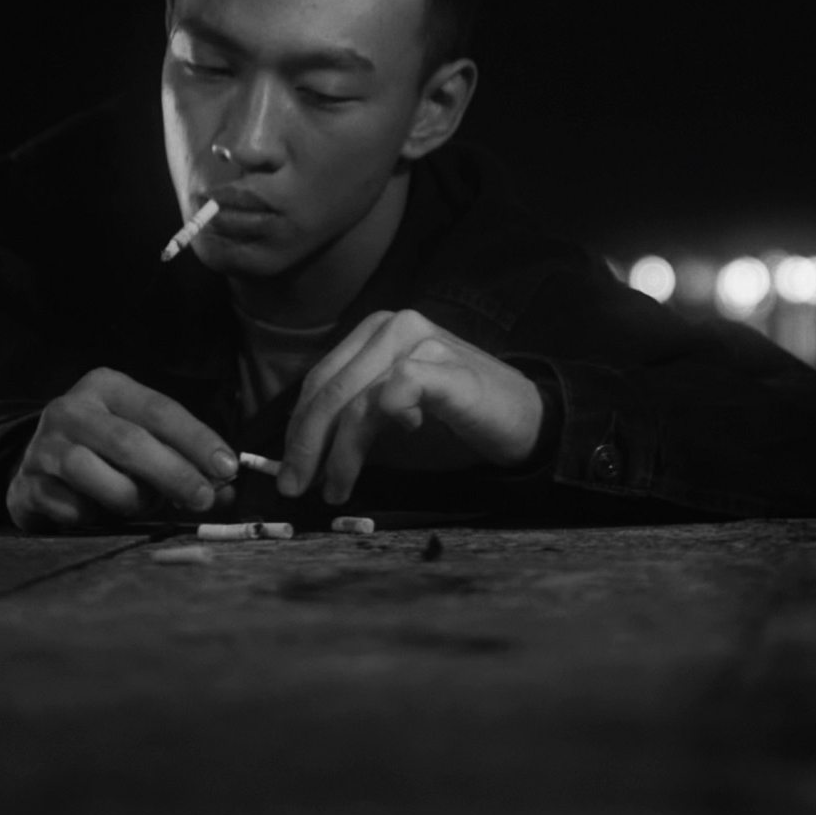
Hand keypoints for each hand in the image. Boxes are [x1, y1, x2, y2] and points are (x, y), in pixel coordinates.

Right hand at [6, 367, 239, 531]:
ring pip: (91, 472)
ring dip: (129, 497)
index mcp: (107, 387)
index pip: (160, 410)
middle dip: (173, 473)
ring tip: (143, 505)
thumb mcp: (146, 444)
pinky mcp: (26, 484)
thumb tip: (228, 490)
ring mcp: (42, 445)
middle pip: (129, 441)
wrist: (38, 469)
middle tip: (204, 499)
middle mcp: (71, 409)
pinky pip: (68, 505)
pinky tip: (99, 514)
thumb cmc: (107, 454)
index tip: (227, 467)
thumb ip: (185, 462)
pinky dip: (93, 515)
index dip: (196, 440)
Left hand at [278, 309, 545, 504]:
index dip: (298, 428)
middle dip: (307, 444)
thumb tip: (299, 453)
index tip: (289, 471)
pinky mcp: (448, 368)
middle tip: (297, 486)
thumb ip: (352, 416)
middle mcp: (395, 327)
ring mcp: (423, 342)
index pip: (320, 379)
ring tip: (336, 487)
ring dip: (340, 451)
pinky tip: (400, 437)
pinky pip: (397, 389)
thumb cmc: (457, 417)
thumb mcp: (393, 411)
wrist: (527, 418)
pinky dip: (385, 419)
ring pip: (357, 398)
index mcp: (376, 331)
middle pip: (330, 389)